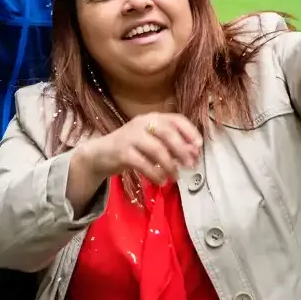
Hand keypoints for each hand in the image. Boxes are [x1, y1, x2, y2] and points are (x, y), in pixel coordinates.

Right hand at [74, 112, 202, 186]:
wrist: (101, 153)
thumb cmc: (132, 147)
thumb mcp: (153, 142)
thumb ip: (172, 146)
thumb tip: (194, 153)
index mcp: (153, 118)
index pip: (176, 119)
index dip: (190, 131)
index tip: (199, 146)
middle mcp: (142, 122)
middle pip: (167, 132)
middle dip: (182, 149)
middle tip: (191, 165)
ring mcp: (131, 136)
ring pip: (156, 149)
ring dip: (170, 165)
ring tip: (175, 178)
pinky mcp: (122, 151)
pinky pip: (143, 163)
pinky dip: (155, 174)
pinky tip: (161, 181)